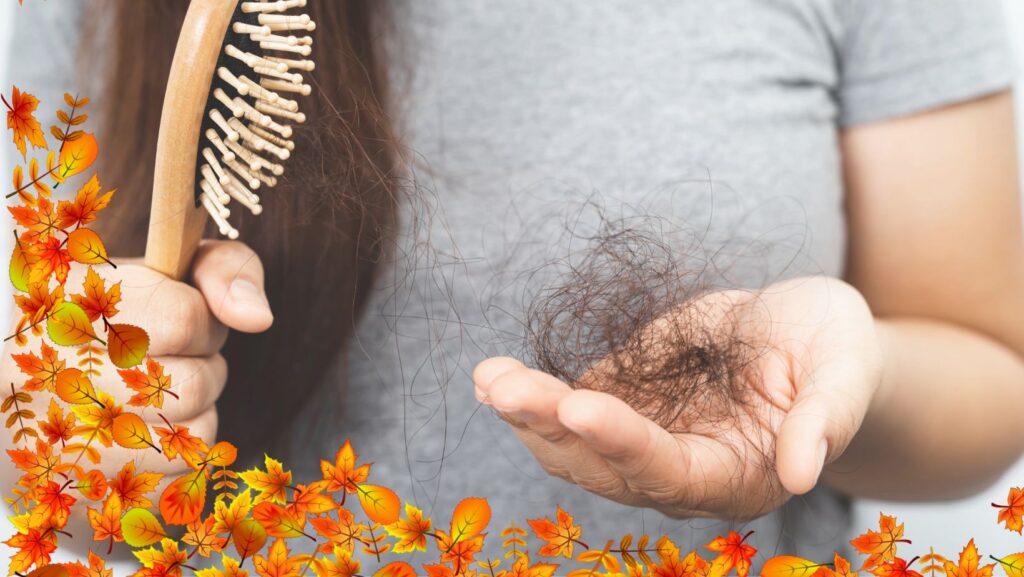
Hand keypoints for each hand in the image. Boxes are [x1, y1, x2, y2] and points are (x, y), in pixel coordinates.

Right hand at [0, 240, 272, 493]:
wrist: (28, 372)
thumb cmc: (118, 315)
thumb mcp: (166, 267)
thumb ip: (224, 269)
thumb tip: (259, 319)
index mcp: (71, 306)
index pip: (186, 318)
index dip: (199, 321)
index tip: (174, 320)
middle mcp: (57, 376)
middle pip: (196, 383)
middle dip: (200, 368)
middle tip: (162, 360)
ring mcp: (64, 439)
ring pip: (195, 434)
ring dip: (192, 413)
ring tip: (151, 395)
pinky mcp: (80, 488)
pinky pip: (177, 480)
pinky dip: (175, 456)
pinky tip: (140, 432)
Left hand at [473, 276, 882, 520]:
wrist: (803, 334)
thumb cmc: (835, 351)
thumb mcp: (845, 369)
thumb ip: (827, 419)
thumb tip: (805, 473)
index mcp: (736, 475)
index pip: (670, 471)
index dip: (623, 443)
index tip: (579, 405)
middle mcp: (679, 470)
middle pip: (603, 465)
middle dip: (551, 427)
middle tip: (506, 387)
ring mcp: (642, 439)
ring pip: (572, 446)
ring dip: (527, 415)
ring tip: (489, 378)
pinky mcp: (621, 404)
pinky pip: (565, 410)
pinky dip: (527, 398)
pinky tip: (491, 378)